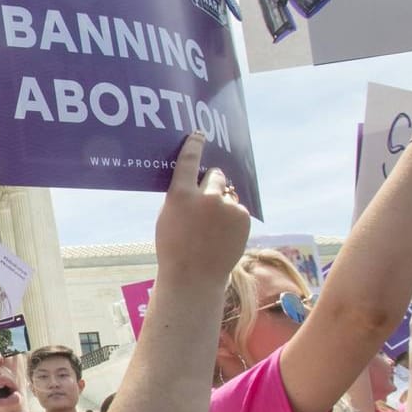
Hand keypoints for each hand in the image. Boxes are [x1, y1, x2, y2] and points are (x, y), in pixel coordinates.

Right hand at [152, 133, 250, 287]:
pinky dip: (232, 218)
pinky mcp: (243, 218)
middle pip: (215, 175)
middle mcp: (206, 197)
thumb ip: (181, 196)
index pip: (189, 160)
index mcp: (180, 195)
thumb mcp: (168, 216)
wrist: (195, 276)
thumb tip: (197, 182)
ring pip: (228, 194)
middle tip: (207, 199)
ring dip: (223, 203)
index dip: (194, 145)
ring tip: (212, 228)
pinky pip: (237, 209)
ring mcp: (227, 207)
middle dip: (212, 182)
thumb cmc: (174, 248)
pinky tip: (222, 235)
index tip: (199, 135)